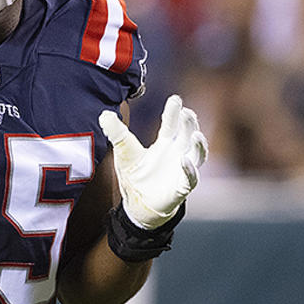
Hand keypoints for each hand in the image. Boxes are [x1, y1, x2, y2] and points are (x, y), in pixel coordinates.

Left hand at [99, 95, 207, 229]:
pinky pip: (190, 178)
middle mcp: (177, 154)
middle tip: (187, 112)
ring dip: (199, 145)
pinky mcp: (182, 188)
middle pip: (188, 134)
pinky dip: (190, 170)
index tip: (176, 99)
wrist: (137, 204)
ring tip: (196, 135)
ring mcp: (182, 170)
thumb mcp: (123, 151)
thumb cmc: (135, 175)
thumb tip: (104, 114)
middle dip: (190, 123)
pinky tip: (184, 160)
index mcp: (165, 144)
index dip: (174, 112)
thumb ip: (116, 133)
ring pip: (198, 155)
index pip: (172, 124)